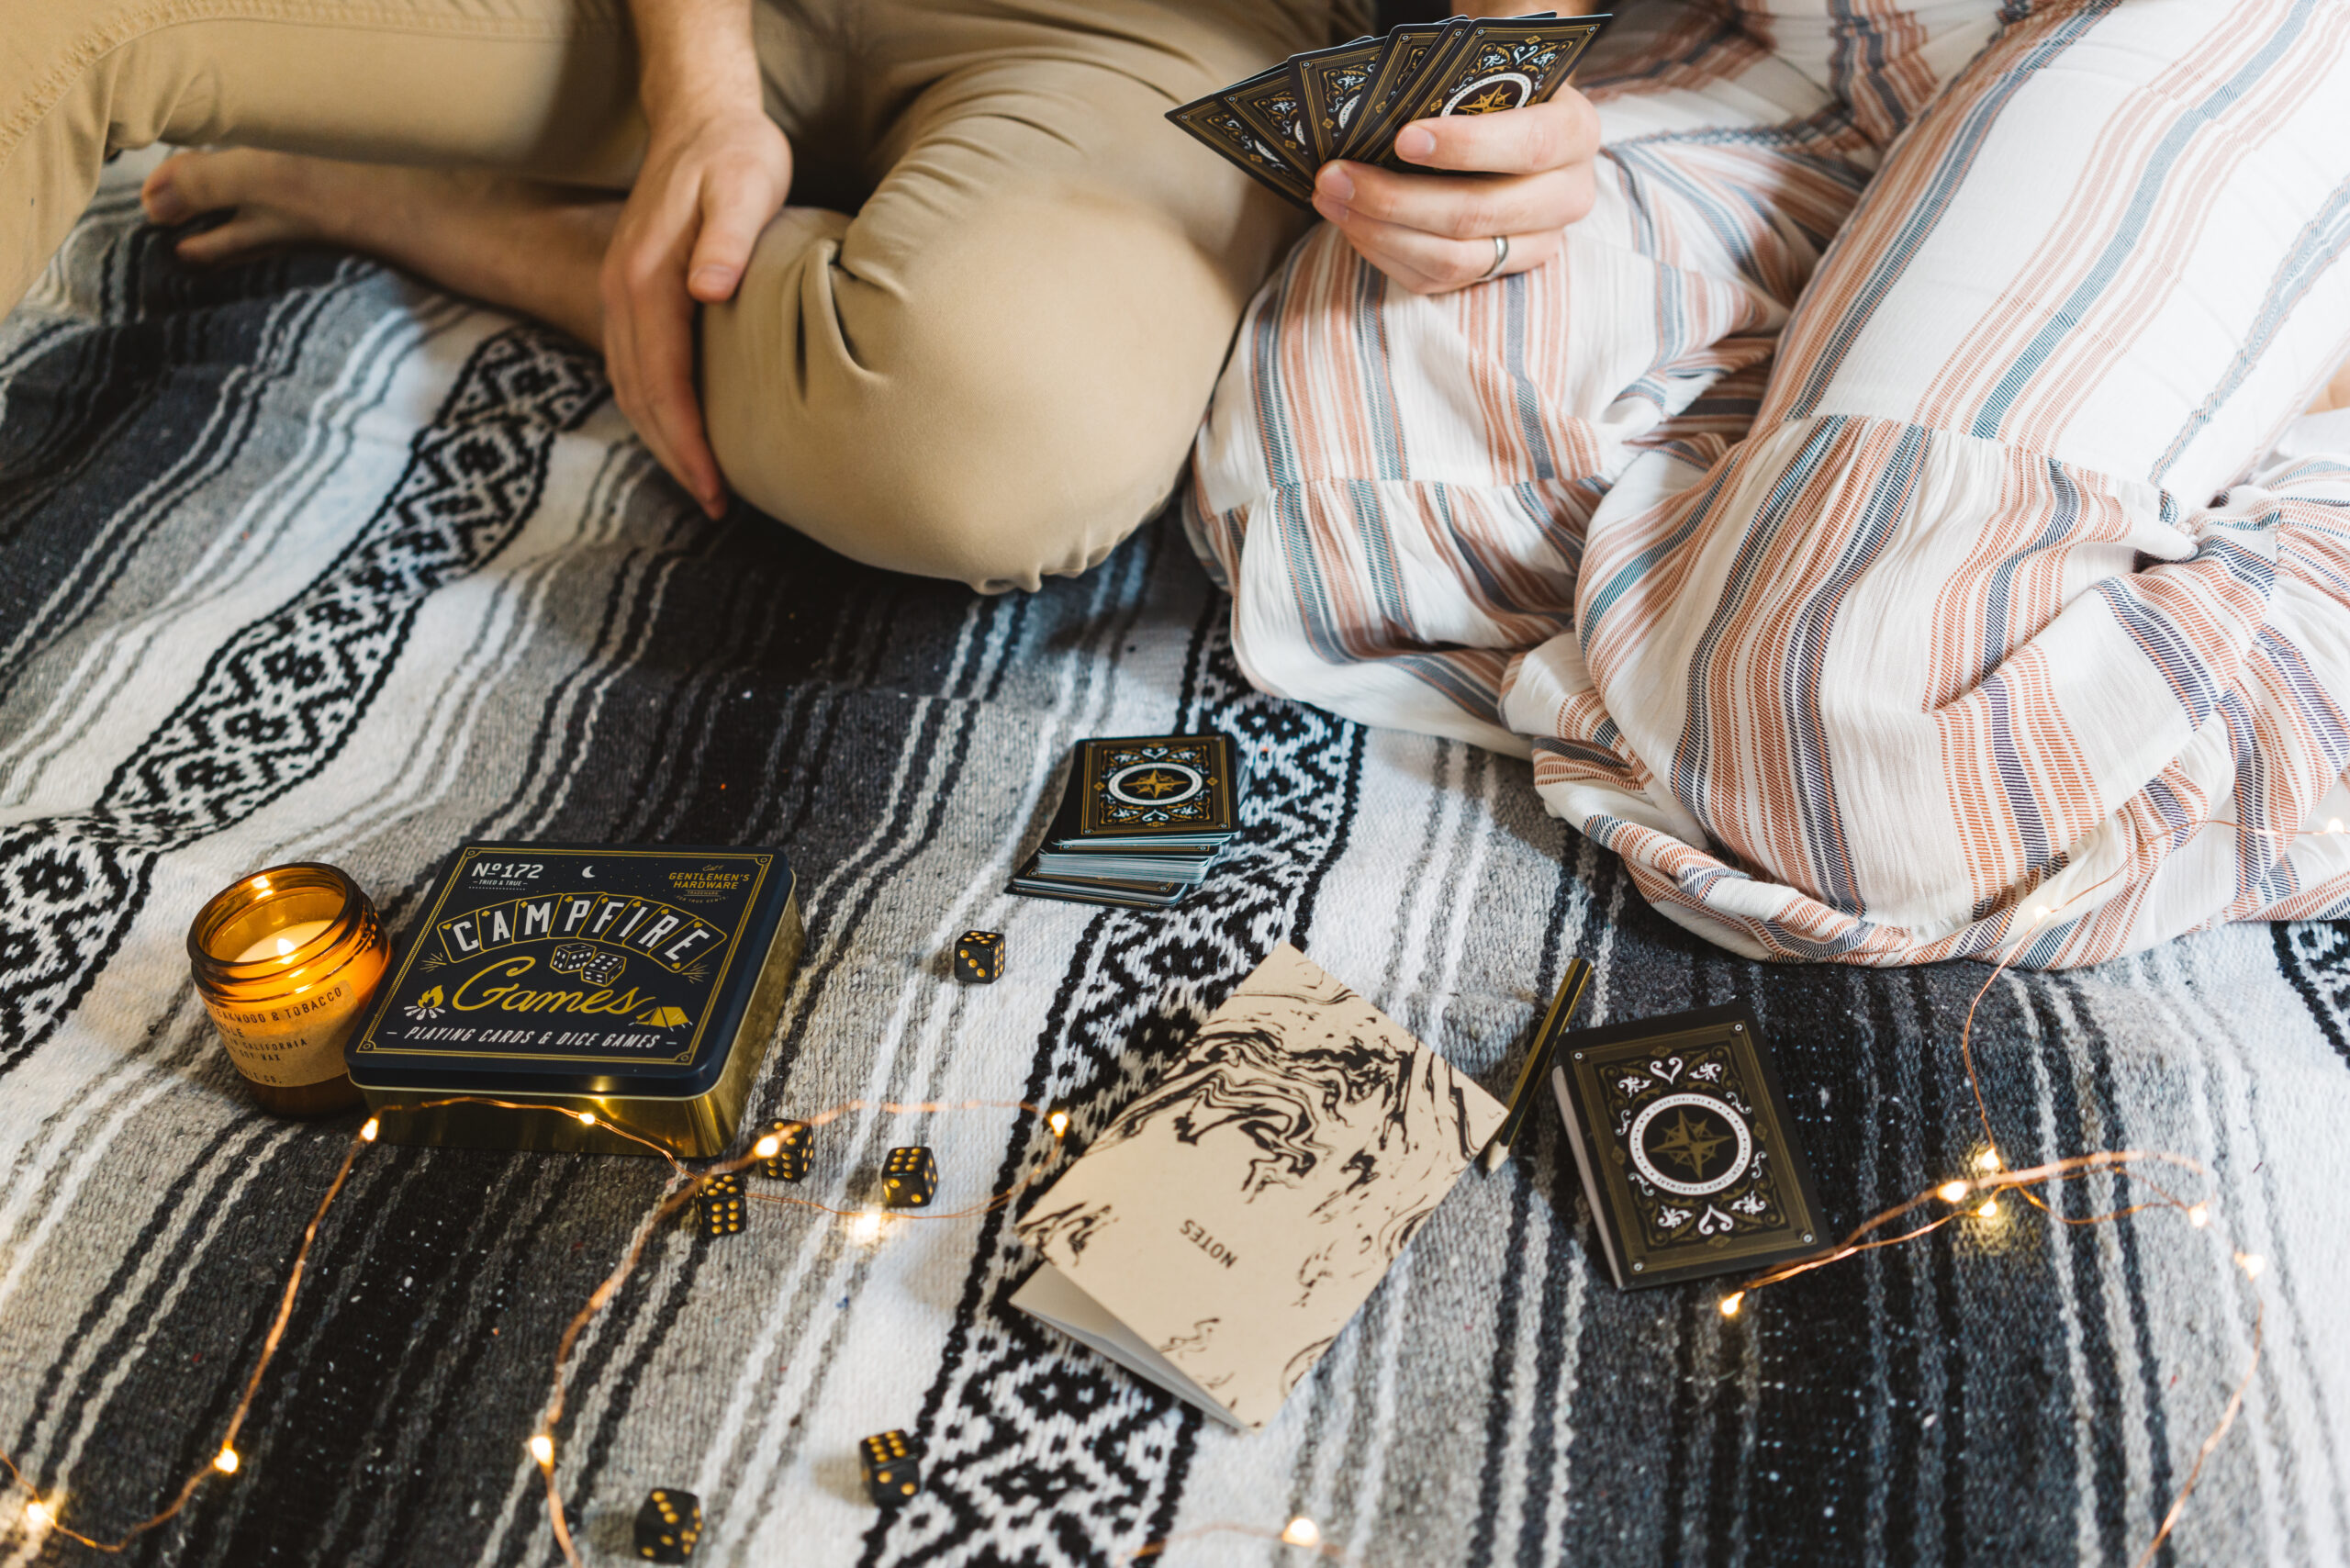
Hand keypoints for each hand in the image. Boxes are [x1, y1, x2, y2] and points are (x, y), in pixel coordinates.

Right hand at [600, 108, 791, 517]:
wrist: (700, 113)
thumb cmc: (735, 152)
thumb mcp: (745, 187)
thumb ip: (728, 239)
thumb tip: (704, 291)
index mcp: (647, 279)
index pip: (662, 381)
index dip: (686, 441)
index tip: (715, 488)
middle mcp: (621, 291)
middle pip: (638, 396)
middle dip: (672, 456)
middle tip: (715, 505)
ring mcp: (620, 291)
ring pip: (630, 385)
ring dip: (660, 438)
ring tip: (702, 483)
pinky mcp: (632, 290)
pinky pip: (635, 364)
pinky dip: (654, 406)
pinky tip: (686, 428)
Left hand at [1310, 92, 1599, 294]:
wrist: (1516, 117)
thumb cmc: (1495, 88)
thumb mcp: (1491, 75)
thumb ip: (1456, 88)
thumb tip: (1376, 109)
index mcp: (1575, 132)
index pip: (1527, 146)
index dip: (1466, 146)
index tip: (1404, 138)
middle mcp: (1567, 195)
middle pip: (1478, 214)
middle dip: (1396, 198)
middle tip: (1336, 175)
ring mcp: (1536, 242)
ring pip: (1453, 258)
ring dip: (1380, 231)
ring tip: (1331, 199)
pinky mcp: (1499, 272)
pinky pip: (1436, 279)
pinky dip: (1385, 253)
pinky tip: (1352, 223)